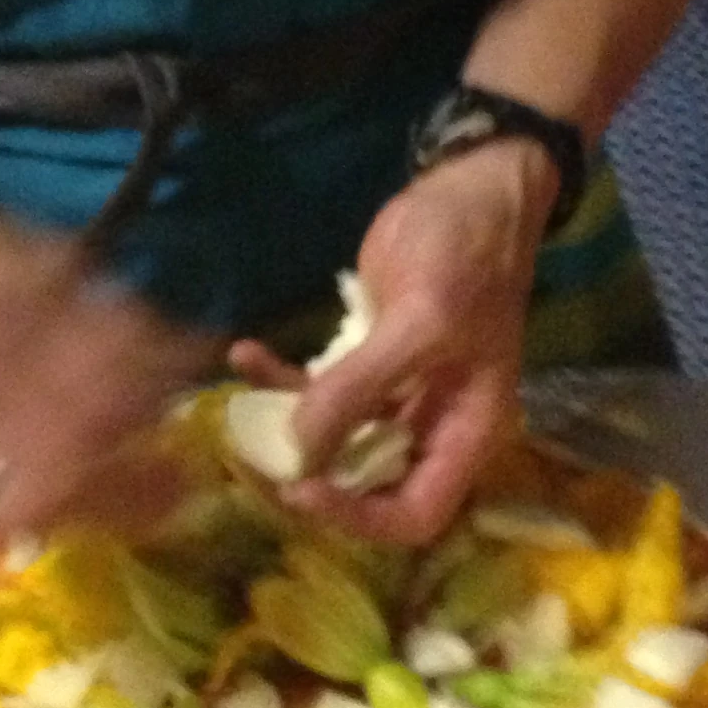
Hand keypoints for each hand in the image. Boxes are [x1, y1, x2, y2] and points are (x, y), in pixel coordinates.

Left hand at [226, 135, 557, 544]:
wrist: (471, 189)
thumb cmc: (467, 257)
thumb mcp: (421, 321)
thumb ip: (361, 386)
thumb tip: (297, 448)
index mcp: (465, 434)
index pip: (414, 515)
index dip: (359, 518)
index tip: (303, 489)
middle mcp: (431, 427)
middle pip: (367, 489)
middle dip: (309, 481)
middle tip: (252, 463)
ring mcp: (398, 397)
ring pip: (334, 442)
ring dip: (286, 433)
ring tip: (236, 416)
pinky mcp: (368, 362)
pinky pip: (320, 390)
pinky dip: (281, 380)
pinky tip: (244, 354)